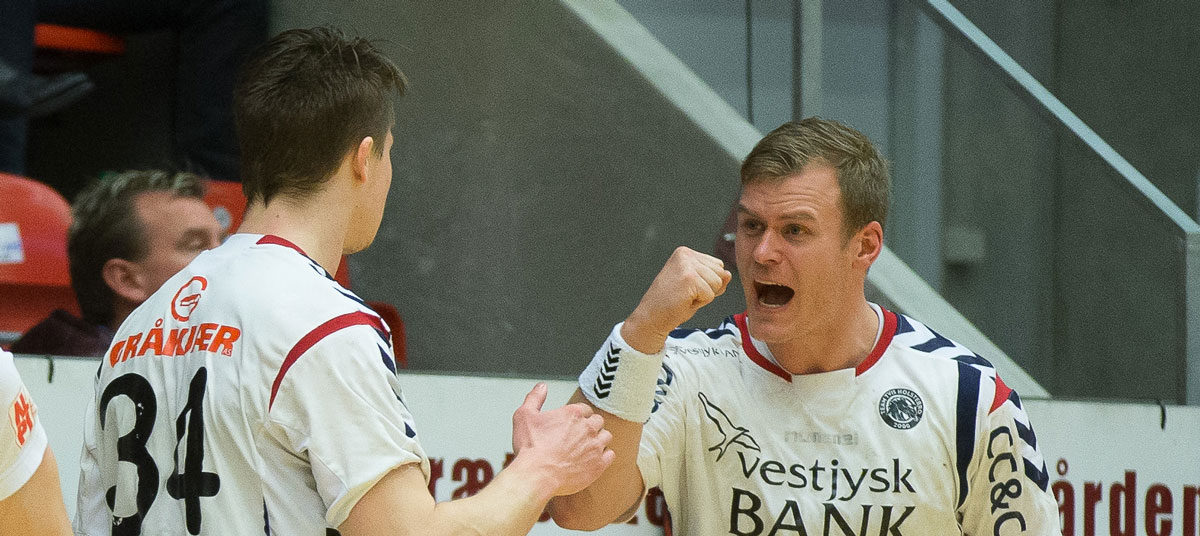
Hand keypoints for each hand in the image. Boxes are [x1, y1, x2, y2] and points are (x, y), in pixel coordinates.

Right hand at [510, 383, 614, 497]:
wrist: (536, 475)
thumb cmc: (530, 448)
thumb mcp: (524, 416)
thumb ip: (534, 398)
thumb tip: (542, 386)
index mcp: (573, 413)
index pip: (585, 409)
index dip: (579, 416)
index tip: (573, 424)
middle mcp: (588, 428)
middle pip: (598, 421)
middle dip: (590, 426)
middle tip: (580, 435)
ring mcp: (595, 446)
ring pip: (606, 437)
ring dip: (599, 439)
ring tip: (588, 447)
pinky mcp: (599, 464)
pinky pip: (610, 455)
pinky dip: (604, 456)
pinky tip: (594, 459)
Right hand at [622, 246, 731, 352]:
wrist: (651, 317)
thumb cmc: (672, 303)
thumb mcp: (697, 287)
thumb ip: (714, 279)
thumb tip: (728, 274)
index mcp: (685, 253)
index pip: (718, 266)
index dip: (708, 283)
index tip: (687, 288)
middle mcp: (685, 254)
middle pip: (720, 273)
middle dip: (708, 289)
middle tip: (686, 294)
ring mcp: (686, 265)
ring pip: (717, 283)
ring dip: (704, 296)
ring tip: (685, 297)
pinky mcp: (689, 278)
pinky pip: (711, 295)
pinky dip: (700, 303)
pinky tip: (683, 301)